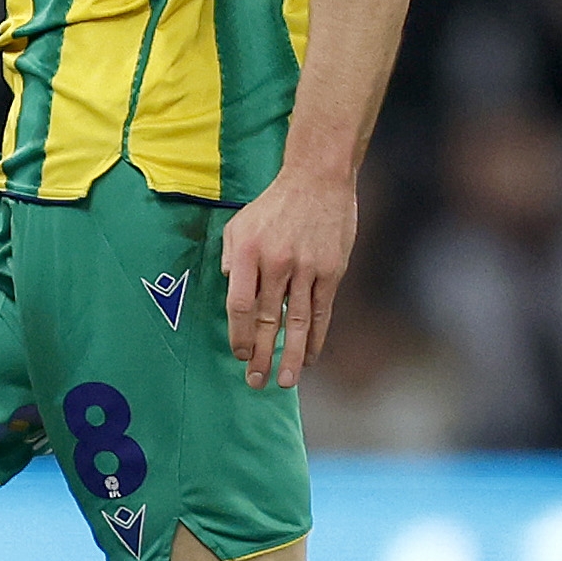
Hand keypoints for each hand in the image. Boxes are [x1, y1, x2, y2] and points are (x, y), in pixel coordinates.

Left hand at [221, 168, 355, 389]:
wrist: (318, 179)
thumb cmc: (274, 204)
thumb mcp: (239, 223)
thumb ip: (230, 257)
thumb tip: (230, 289)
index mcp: (249, 252)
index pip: (241, 304)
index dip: (240, 334)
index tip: (240, 355)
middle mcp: (277, 262)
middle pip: (268, 320)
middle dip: (261, 355)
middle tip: (256, 381)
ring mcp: (307, 268)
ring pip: (297, 322)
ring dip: (291, 356)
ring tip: (285, 382)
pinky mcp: (331, 271)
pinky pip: (322, 311)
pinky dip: (317, 337)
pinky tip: (312, 357)